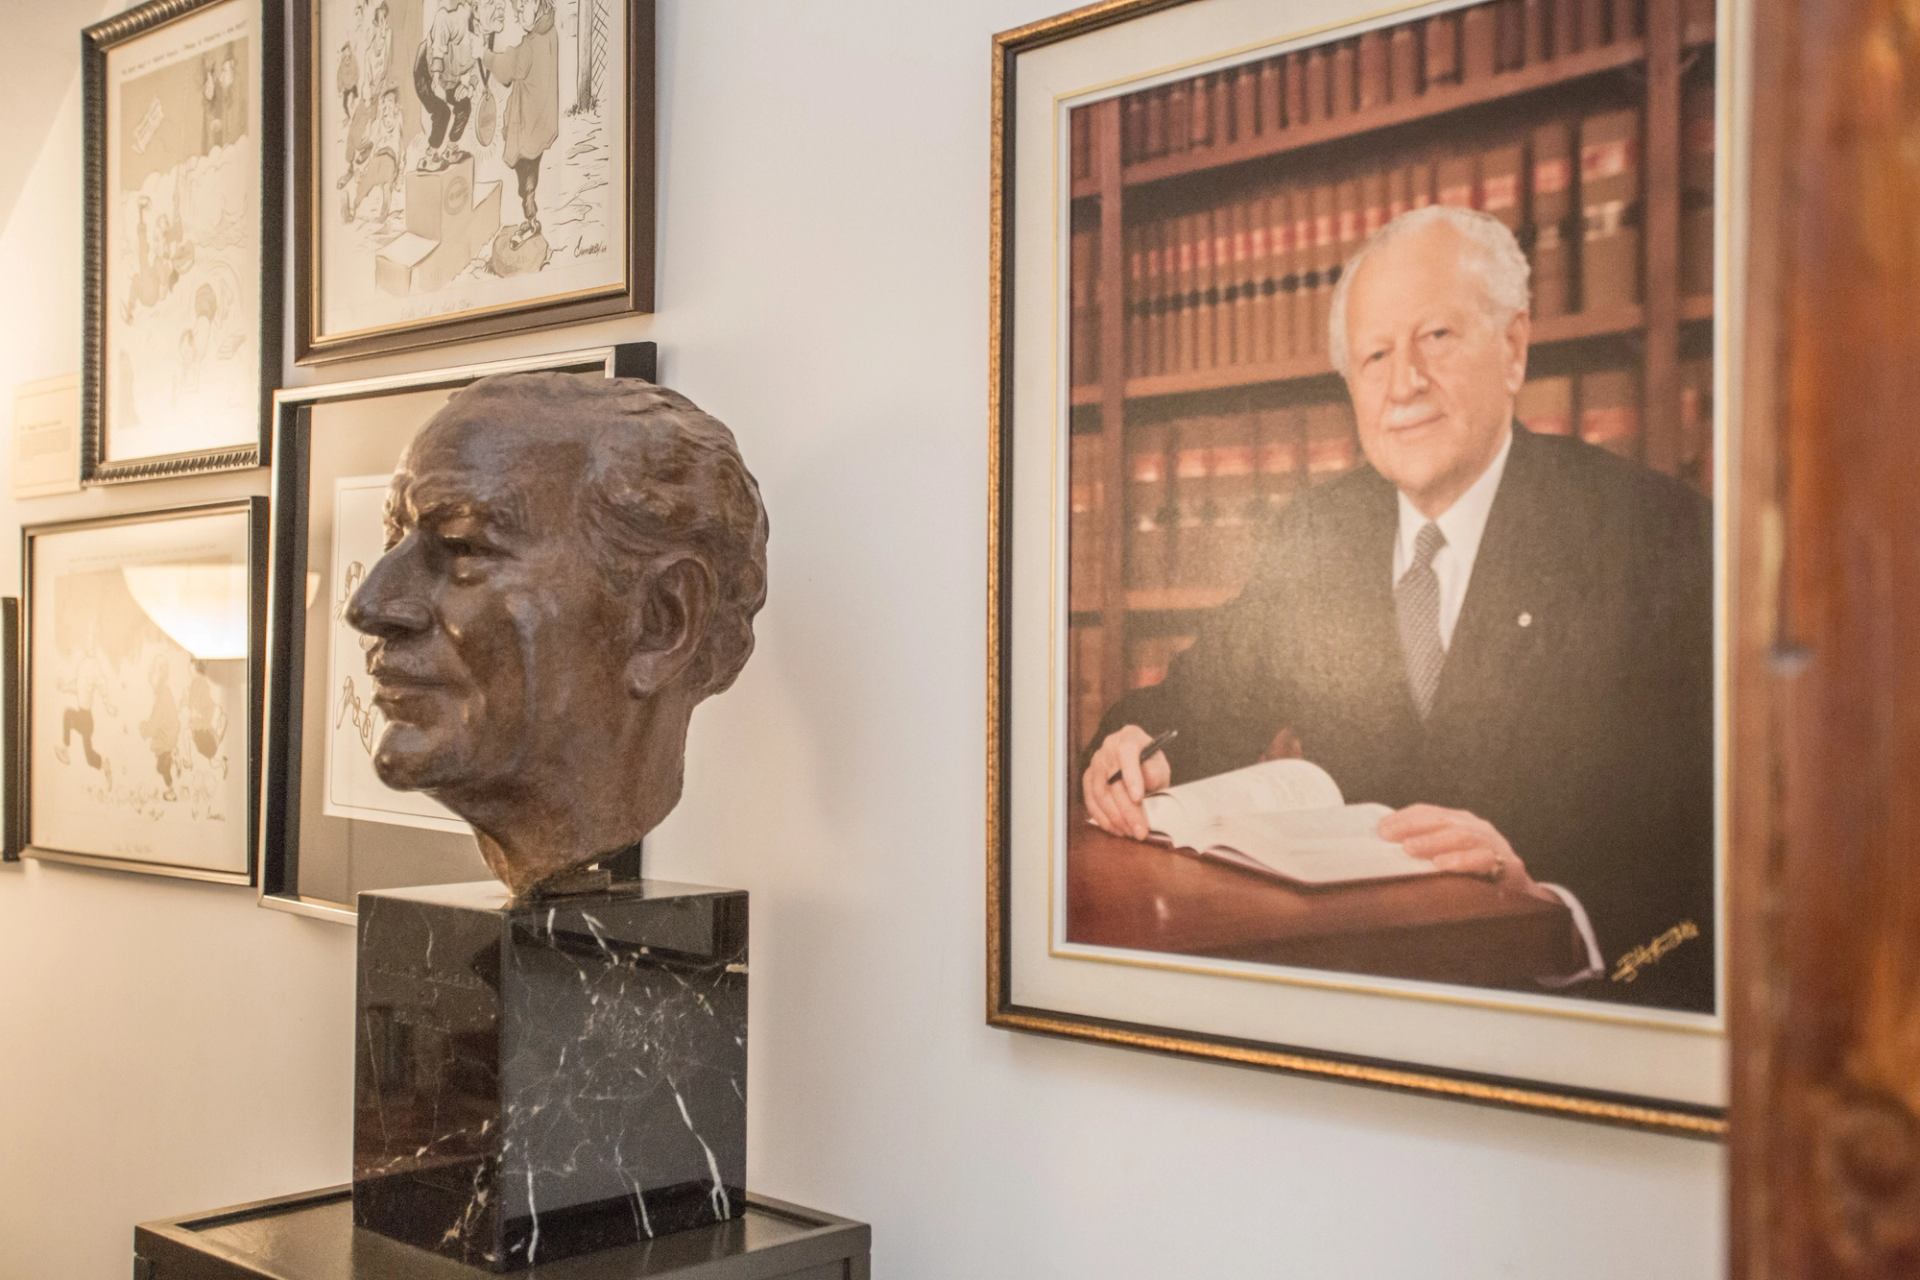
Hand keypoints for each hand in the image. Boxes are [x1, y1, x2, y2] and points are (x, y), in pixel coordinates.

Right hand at [1082, 725, 1171, 840]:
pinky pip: (1091, 801)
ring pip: (1100, 793)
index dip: (1131, 776)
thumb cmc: (1150, 764)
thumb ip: (1155, 773)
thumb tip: (1147, 785)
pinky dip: (1103, 818)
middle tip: (1140, 829)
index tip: (1138, 798)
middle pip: (1113, 780)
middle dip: (1128, 809)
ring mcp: (1096, 763)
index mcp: (1129, 737)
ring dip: (1116, 817)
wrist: (1139, 763)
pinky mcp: (1088, 778)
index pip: (1126, 752)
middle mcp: (1108, 747)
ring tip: (1130, 832)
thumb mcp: (1160, 766)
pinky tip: (1116, 829)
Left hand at [1378, 804, 1549, 898]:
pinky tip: (1441, 864)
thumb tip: (1387, 847)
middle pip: (1442, 820)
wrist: (1521, 893)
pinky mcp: (1508, 866)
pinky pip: (1483, 859)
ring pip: (1462, 836)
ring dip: (1433, 842)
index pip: (1429, 812)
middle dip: (1412, 826)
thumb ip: (1425, 849)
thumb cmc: (1478, 874)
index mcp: (1461, 822)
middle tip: (1388, 835)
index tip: (1380, 828)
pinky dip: (1461, 860)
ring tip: (1409, 849)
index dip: (1403, 817)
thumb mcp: (1450, 856)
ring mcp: (1493, 844)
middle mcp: (1477, 828)